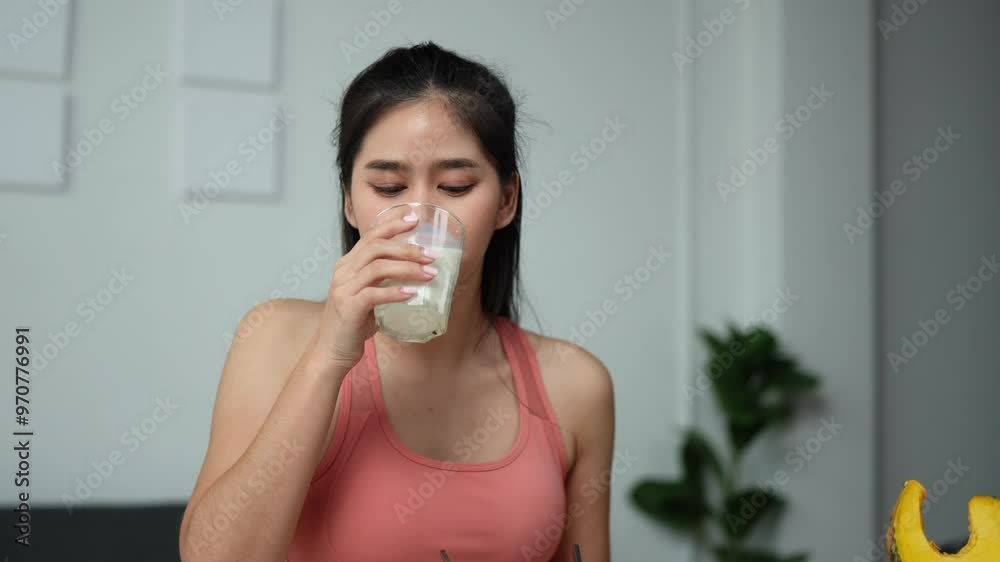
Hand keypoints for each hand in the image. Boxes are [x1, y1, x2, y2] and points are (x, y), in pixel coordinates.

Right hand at [308, 211, 438, 371]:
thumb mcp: (366, 294)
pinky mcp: (348, 308)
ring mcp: (344, 289)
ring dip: (407, 268)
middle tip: (432, 256)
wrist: (330, 350)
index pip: (371, 236)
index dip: (393, 225)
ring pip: (377, 267)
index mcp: (347, 264)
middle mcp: (343, 272)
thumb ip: (382, 281)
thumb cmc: (353, 323)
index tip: (415, 219)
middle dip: (408, 249)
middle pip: (377, 247)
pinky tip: (412, 293)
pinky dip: (395, 292)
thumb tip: (417, 272)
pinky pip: (374, 294)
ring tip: (429, 275)